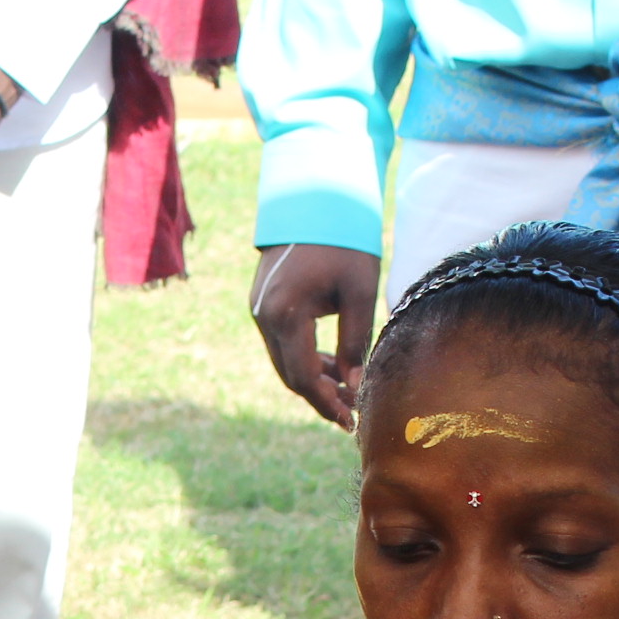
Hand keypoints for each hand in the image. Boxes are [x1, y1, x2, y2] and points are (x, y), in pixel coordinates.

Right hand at [250, 245, 379, 428]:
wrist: (314, 197)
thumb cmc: (344, 240)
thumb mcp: (359, 291)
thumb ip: (355, 341)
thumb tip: (356, 386)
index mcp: (285, 314)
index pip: (303, 377)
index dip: (327, 403)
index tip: (351, 421)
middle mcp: (263, 316)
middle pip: (290, 375)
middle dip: (321, 397)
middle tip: (351, 412)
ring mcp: (259, 310)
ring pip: (284, 361)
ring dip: (313, 379)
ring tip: (346, 390)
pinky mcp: (263, 303)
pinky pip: (282, 343)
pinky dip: (304, 358)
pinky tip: (331, 365)